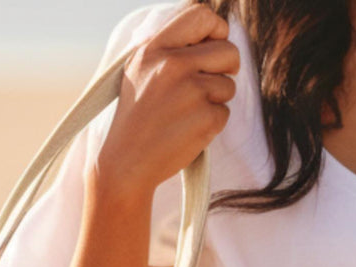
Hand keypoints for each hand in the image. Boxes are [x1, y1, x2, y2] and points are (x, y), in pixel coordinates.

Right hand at [92, 2, 239, 198]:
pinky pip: (225, 113)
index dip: (217, 30)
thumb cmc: (136, 117)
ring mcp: (192, 92)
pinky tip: (188, 130)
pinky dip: (211, 124)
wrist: (127, 162)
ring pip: (228, 85)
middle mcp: (174, 65)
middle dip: (226, 68)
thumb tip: (210, 35)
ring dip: (215, 100)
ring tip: (187, 113)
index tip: (214, 45)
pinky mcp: (205, 119)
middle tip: (209, 84)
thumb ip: (170, 49)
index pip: (202, 16)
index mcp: (156, 48)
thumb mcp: (140, 70)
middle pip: (228, 51)